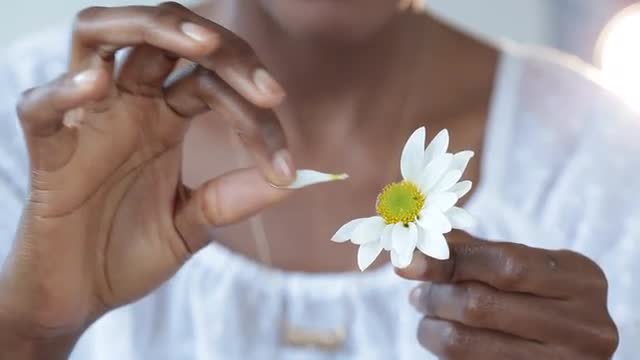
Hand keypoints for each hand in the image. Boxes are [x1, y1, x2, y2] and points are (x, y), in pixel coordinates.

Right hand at [0, 2, 293, 348]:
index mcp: (165, 118)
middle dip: (223, 50)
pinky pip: (40, 109)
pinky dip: (63, 91)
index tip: (285, 167)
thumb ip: (230, 198)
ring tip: (202, 44)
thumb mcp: (192, 224)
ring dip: (152, 28)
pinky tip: (98, 83)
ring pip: (100, 36)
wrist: (79, 297)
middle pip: (166, 39)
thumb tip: (292, 182)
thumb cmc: (130, 252)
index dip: (256, 115)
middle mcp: (128, 106)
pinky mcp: (48, 154)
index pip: (213, 83)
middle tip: (267, 89)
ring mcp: (87, 123)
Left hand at [396, 232, 618, 358]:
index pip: (505, 265)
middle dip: (437, 296)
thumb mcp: (526, 265)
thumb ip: (476, 252)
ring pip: (468, 343)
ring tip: (426, 315)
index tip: (408, 262)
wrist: (570, 346)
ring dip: (432, 327)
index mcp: (582, 279)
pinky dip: (446, 351)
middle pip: (481, 305)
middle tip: (418, 294)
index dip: (451, 262)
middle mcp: (585, 326)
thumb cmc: (541, 295)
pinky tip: (442, 336)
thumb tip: (417, 246)